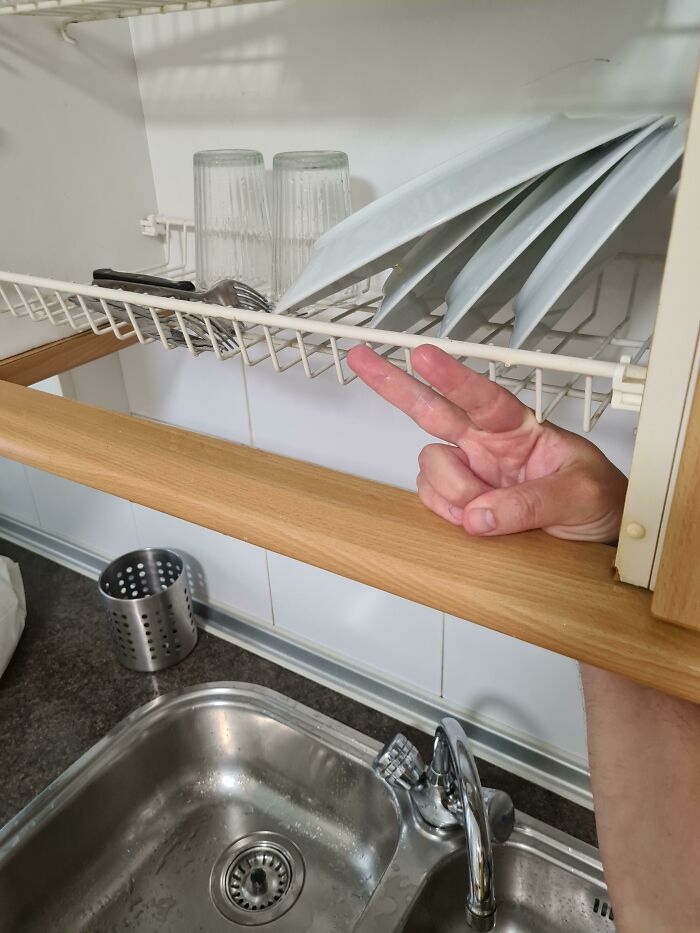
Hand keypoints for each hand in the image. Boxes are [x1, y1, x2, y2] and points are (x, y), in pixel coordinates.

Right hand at [347, 344, 626, 542]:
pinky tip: (470, 518)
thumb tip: (481, 514)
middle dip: (395, 384)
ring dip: (454, 493)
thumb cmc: (598, 499)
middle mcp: (486, 443)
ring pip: (431, 468)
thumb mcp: (580, 495)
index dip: (451, 376)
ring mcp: (469, 472)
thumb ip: (532, 503)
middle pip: (431, 409)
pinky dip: (446, 512)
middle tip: (362, 359)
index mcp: (519, 427)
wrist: (598, 536)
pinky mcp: (459, 501)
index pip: (481, 395)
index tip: (423, 355)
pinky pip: (430, 500)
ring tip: (489, 511)